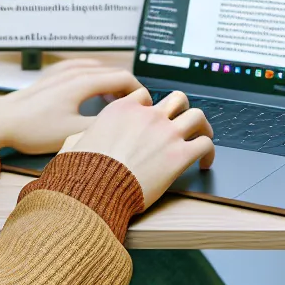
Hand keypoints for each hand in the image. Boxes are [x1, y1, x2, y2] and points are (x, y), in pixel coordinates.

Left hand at [0, 60, 144, 154]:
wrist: (2, 121)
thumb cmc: (33, 128)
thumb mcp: (73, 133)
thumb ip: (103, 124)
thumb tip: (125, 121)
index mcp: (83, 82)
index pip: (123, 78)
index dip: (140, 92)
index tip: (145, 107)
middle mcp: (75, 72)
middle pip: (113, 72)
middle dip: (128, 89)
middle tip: (135, 108)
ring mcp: (63, 71)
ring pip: (99, 70)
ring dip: (112, 84)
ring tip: (116, 103)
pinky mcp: (54, 75)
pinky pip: (84, 69)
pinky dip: (96, 79)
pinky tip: (93, 93)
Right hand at [59, 89, 212, 208]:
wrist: (97, 188)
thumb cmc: (85, 170)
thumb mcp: (75, 143)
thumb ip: (82, 136)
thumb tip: (77, 140)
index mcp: (123, 110)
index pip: (145, 97)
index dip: (152, 107)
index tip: (154, 118)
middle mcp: (148, 116)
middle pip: (177, 99)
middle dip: (182, 109)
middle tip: (185, 122)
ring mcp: (167, 133)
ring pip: (197, 116)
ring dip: (202, 126)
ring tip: (203, 137)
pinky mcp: (180, 154)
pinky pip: (205, 144)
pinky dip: (209, 152)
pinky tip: (205, 162)